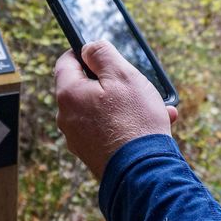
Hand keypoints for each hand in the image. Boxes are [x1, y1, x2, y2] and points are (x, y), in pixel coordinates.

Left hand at [54, 40, 177, 178]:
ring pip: (100, 109)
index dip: (85, 52)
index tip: (102, 54)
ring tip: (154, 106)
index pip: (66, 61)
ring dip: (125, 104)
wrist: (143, 172)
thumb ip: (102, 54)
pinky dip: (126, 123)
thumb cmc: (134, 121)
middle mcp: (66, 117)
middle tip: (135, 83)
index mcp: (68, 94)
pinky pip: (107, 129)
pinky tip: (154, 123)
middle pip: (84, 87)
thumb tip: (88, 47)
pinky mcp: (92, 154)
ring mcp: (78, 138)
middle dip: (111, 82)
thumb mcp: (122, 75)